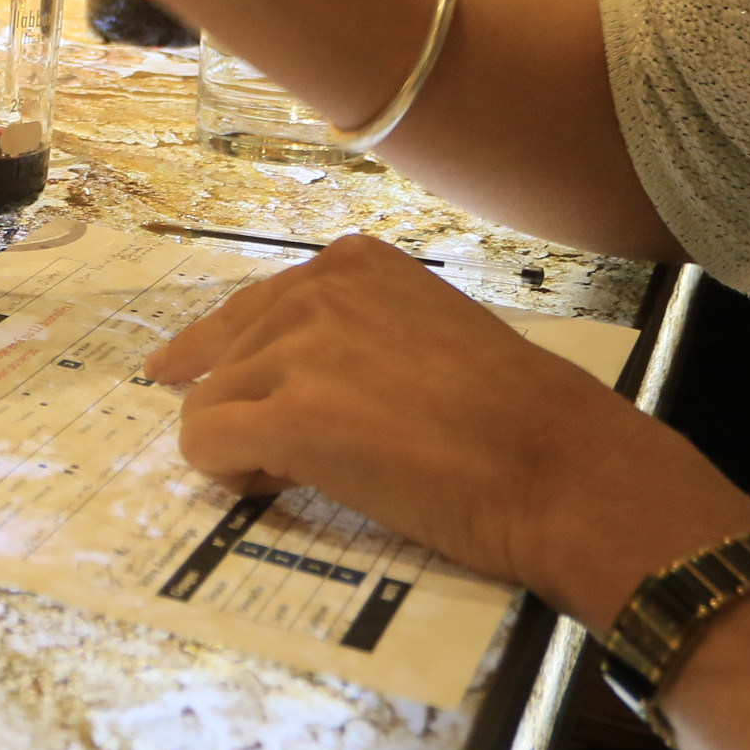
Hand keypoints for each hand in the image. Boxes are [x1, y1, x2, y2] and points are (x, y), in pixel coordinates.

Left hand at [142, 235, 749, 626]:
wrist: (559, 468)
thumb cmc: (515, 417)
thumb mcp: (429, 329)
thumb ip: (357, 329)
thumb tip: (291, 369)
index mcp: (354, 262)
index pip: (252, 307)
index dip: (232, 357)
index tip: (190, 375)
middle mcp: (318, 289)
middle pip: (219, 354)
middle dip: (244, 409)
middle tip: (286, 457)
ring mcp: (299, 349)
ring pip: (206, 403)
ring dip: (242, 446)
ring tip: (304, 475)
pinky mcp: (288, 416)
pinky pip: (204, 445)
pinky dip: (228, 476)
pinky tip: (275, 486)